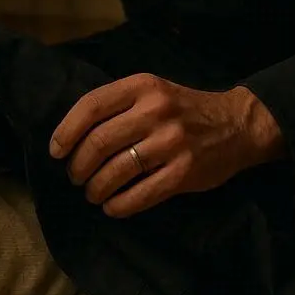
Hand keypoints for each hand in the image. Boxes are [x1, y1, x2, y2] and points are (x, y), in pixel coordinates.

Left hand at [50, 74, 283, 218]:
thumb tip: (71, 136)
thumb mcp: (153, 91)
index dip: (66, 131)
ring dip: (95, 188)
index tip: (56, 151)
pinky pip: (140, 195)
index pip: (91, 106)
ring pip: (116, 171)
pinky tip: (112, 207)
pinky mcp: (184, 172)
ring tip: (93, 193)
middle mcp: (156, 111)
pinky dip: (119, 205)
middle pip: (99, 142)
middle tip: (76, 176)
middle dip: (78, 166)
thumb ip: (118, 105)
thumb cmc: (183, 109)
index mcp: (143, 86)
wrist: (237, 125)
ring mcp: (171, 143)